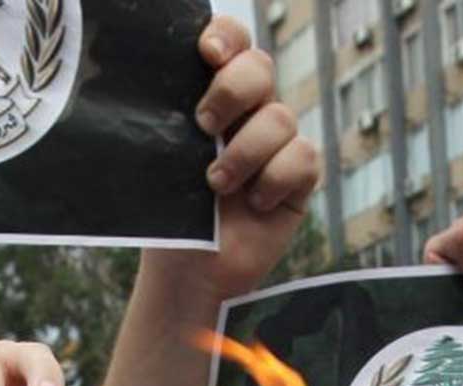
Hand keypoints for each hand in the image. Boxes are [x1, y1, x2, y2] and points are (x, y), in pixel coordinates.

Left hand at [139, 17, 321, 307]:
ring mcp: (276, 143)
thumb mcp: (160, 164)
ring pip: (280, 117)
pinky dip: (273, 181)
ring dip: (245, 153)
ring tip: (216, 186)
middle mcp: (249, 111)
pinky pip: (301, 158)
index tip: (206, 53)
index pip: (231, 43)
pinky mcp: (298, 177)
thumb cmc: (170, 216)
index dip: (226, 37)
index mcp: (212, 95)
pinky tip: (255, 206)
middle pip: (260, 67)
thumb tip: (164, 94)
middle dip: (232, 90)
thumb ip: (169, 122)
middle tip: (203, 126)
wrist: (189, 271)